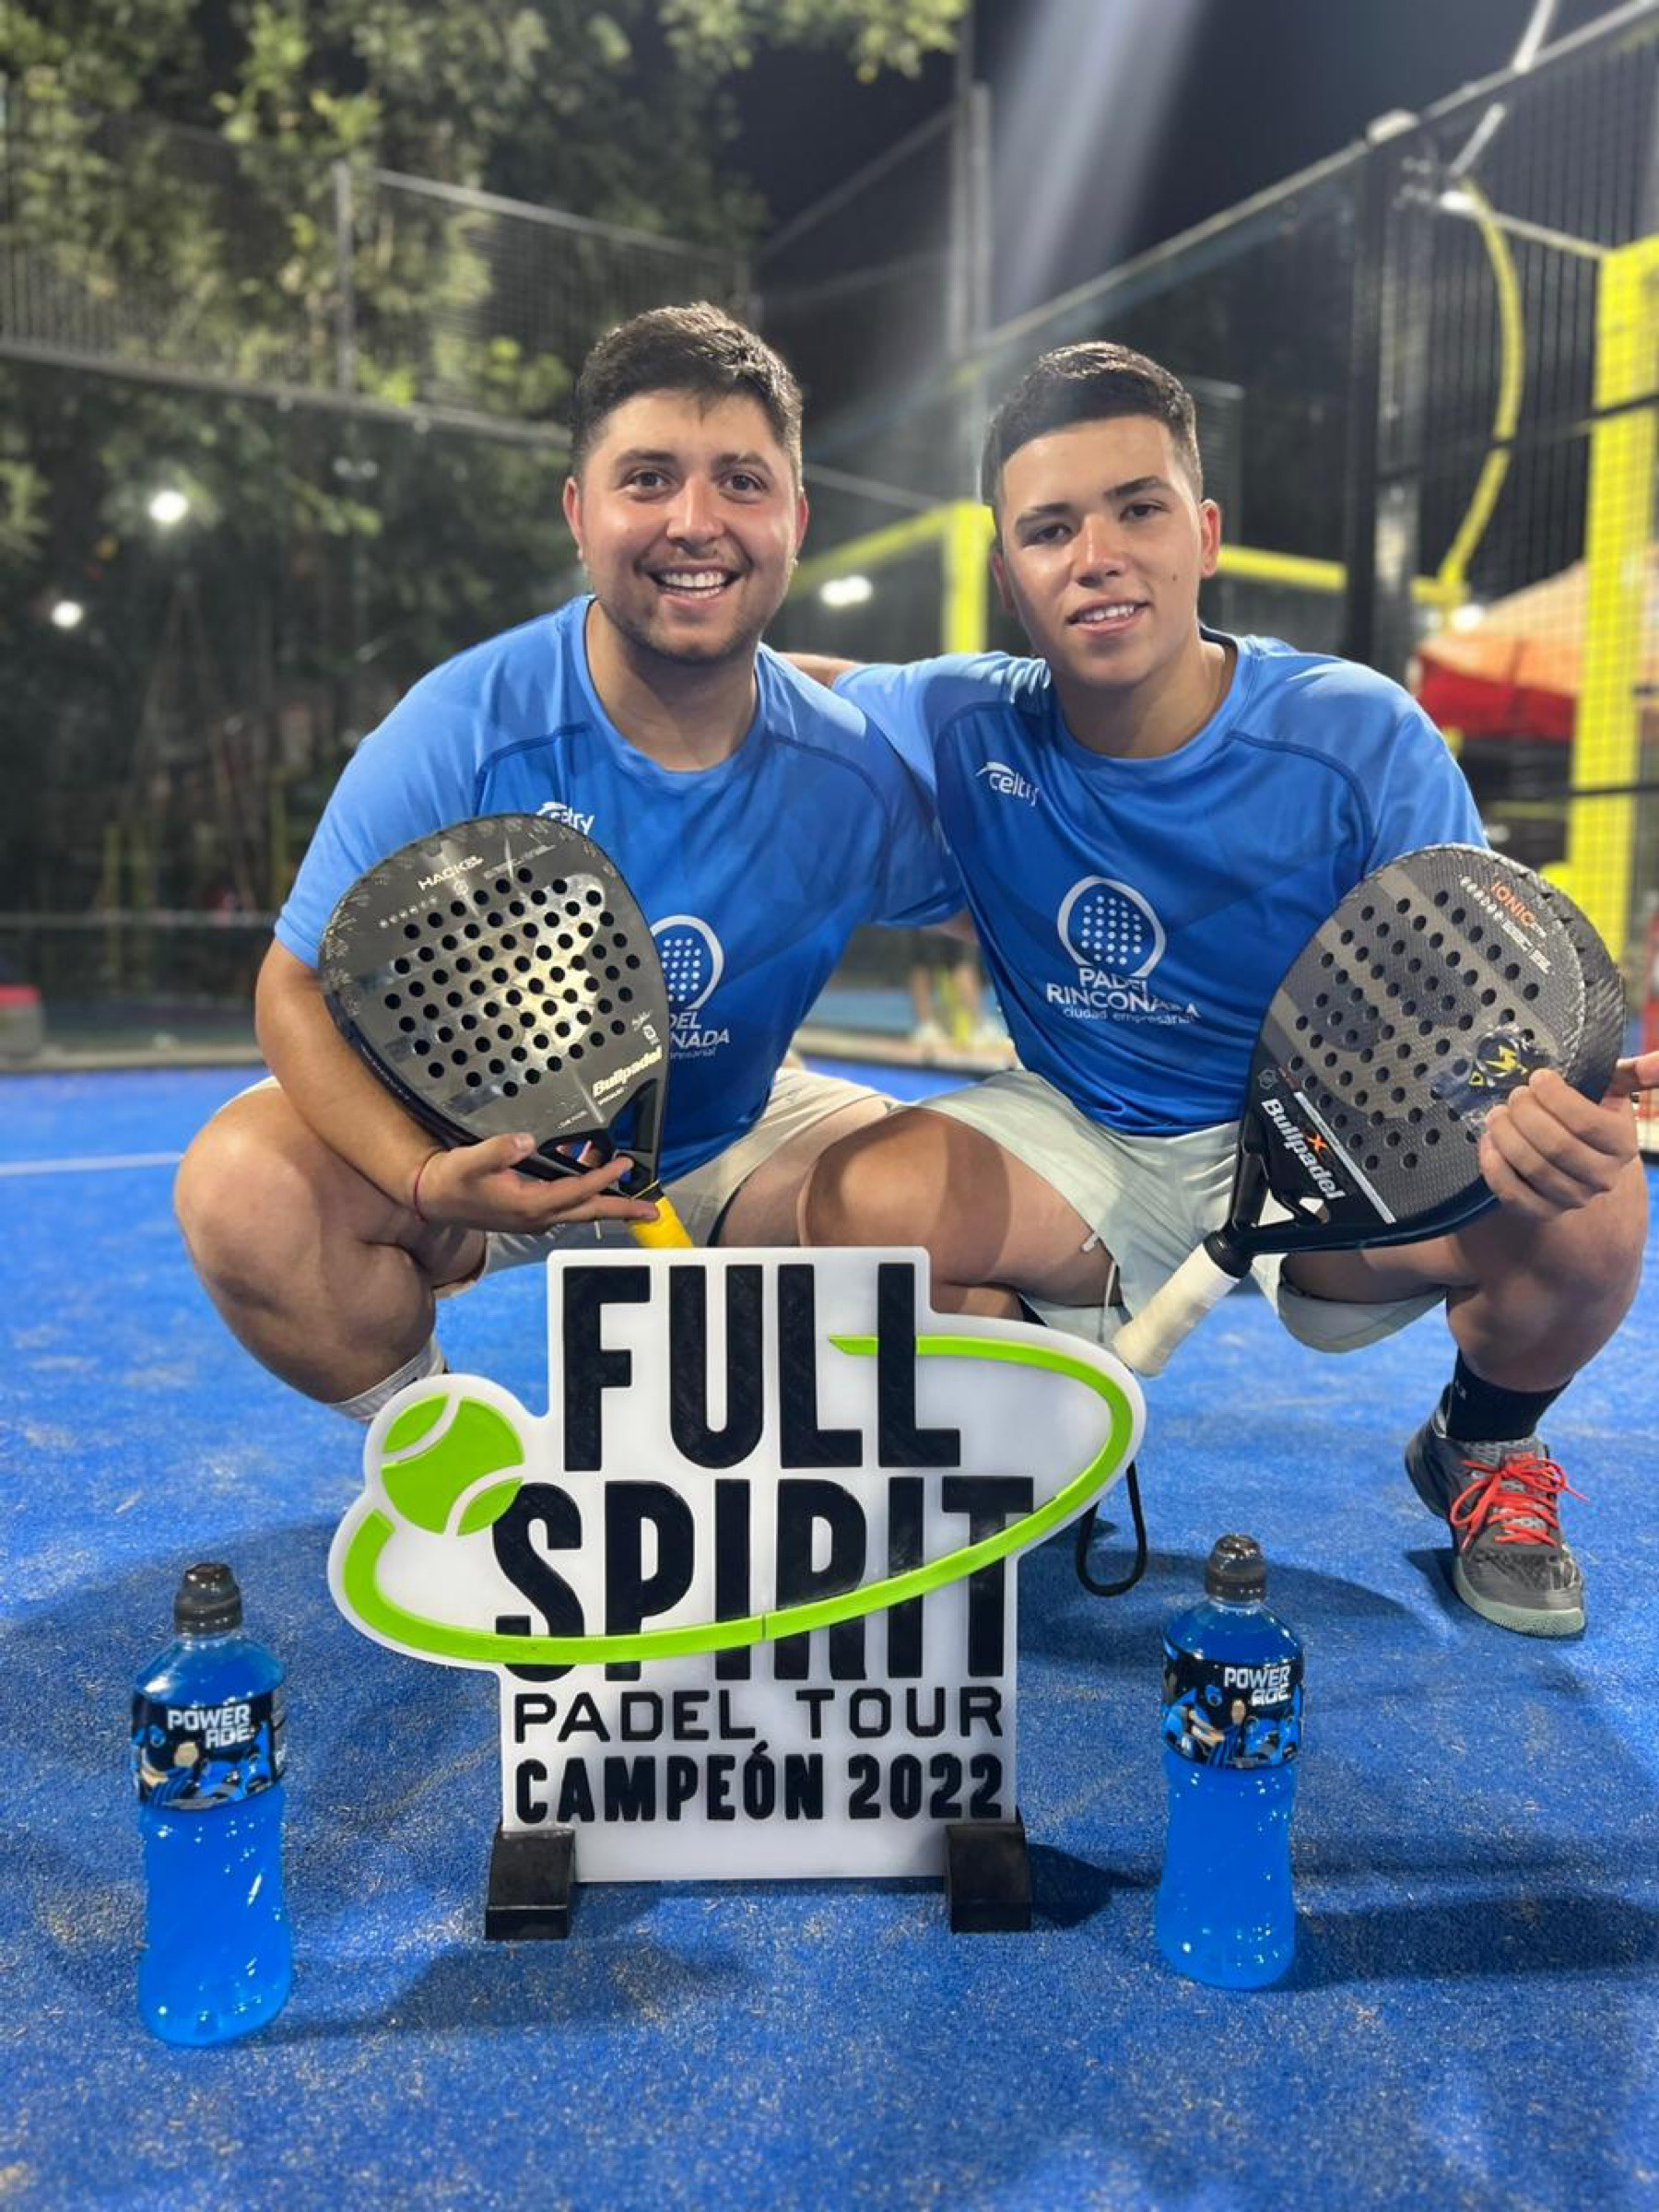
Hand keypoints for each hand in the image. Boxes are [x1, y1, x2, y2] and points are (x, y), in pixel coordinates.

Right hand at [409, 1134, 663, 1233]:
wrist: (432, 1197)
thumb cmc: (452, 1179)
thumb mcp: (470, 1160)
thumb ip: (498, 1150)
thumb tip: (527, 1141)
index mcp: (530, 1205)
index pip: (577, 1192)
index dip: (603, 1179)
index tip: (625, 1166)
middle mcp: (538, 1217)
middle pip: (589, 1211)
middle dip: (622, 1210)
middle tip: (653, 1211)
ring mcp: (535, 1218)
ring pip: (580, 1210)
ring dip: (607, 1202)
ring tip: (633, 1192)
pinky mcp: (530, 1212)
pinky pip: (568, 1205)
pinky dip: (586, 1194)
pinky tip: (593, 1177)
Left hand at [1477, 1051, 1658, 1219]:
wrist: (1576, 1158)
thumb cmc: (1589, 1114)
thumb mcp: (1611, 1091)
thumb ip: (1632, 1074)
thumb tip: (1656, 1061)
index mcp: (1623, 1144)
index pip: (1586, 1122)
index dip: (1554, 1097)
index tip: (1537, 1078)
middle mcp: (1603, 1176)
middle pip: (1556, 1146)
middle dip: (1525, 1115)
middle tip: (1513, 1096)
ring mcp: (1573, 1197)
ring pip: (1533, 1168)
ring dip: (1506, 1136)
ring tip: (1497, 1114)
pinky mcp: (1544, 1211)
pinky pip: (1513, 1194)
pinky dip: (1494, 1167)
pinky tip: (1489, 1143)